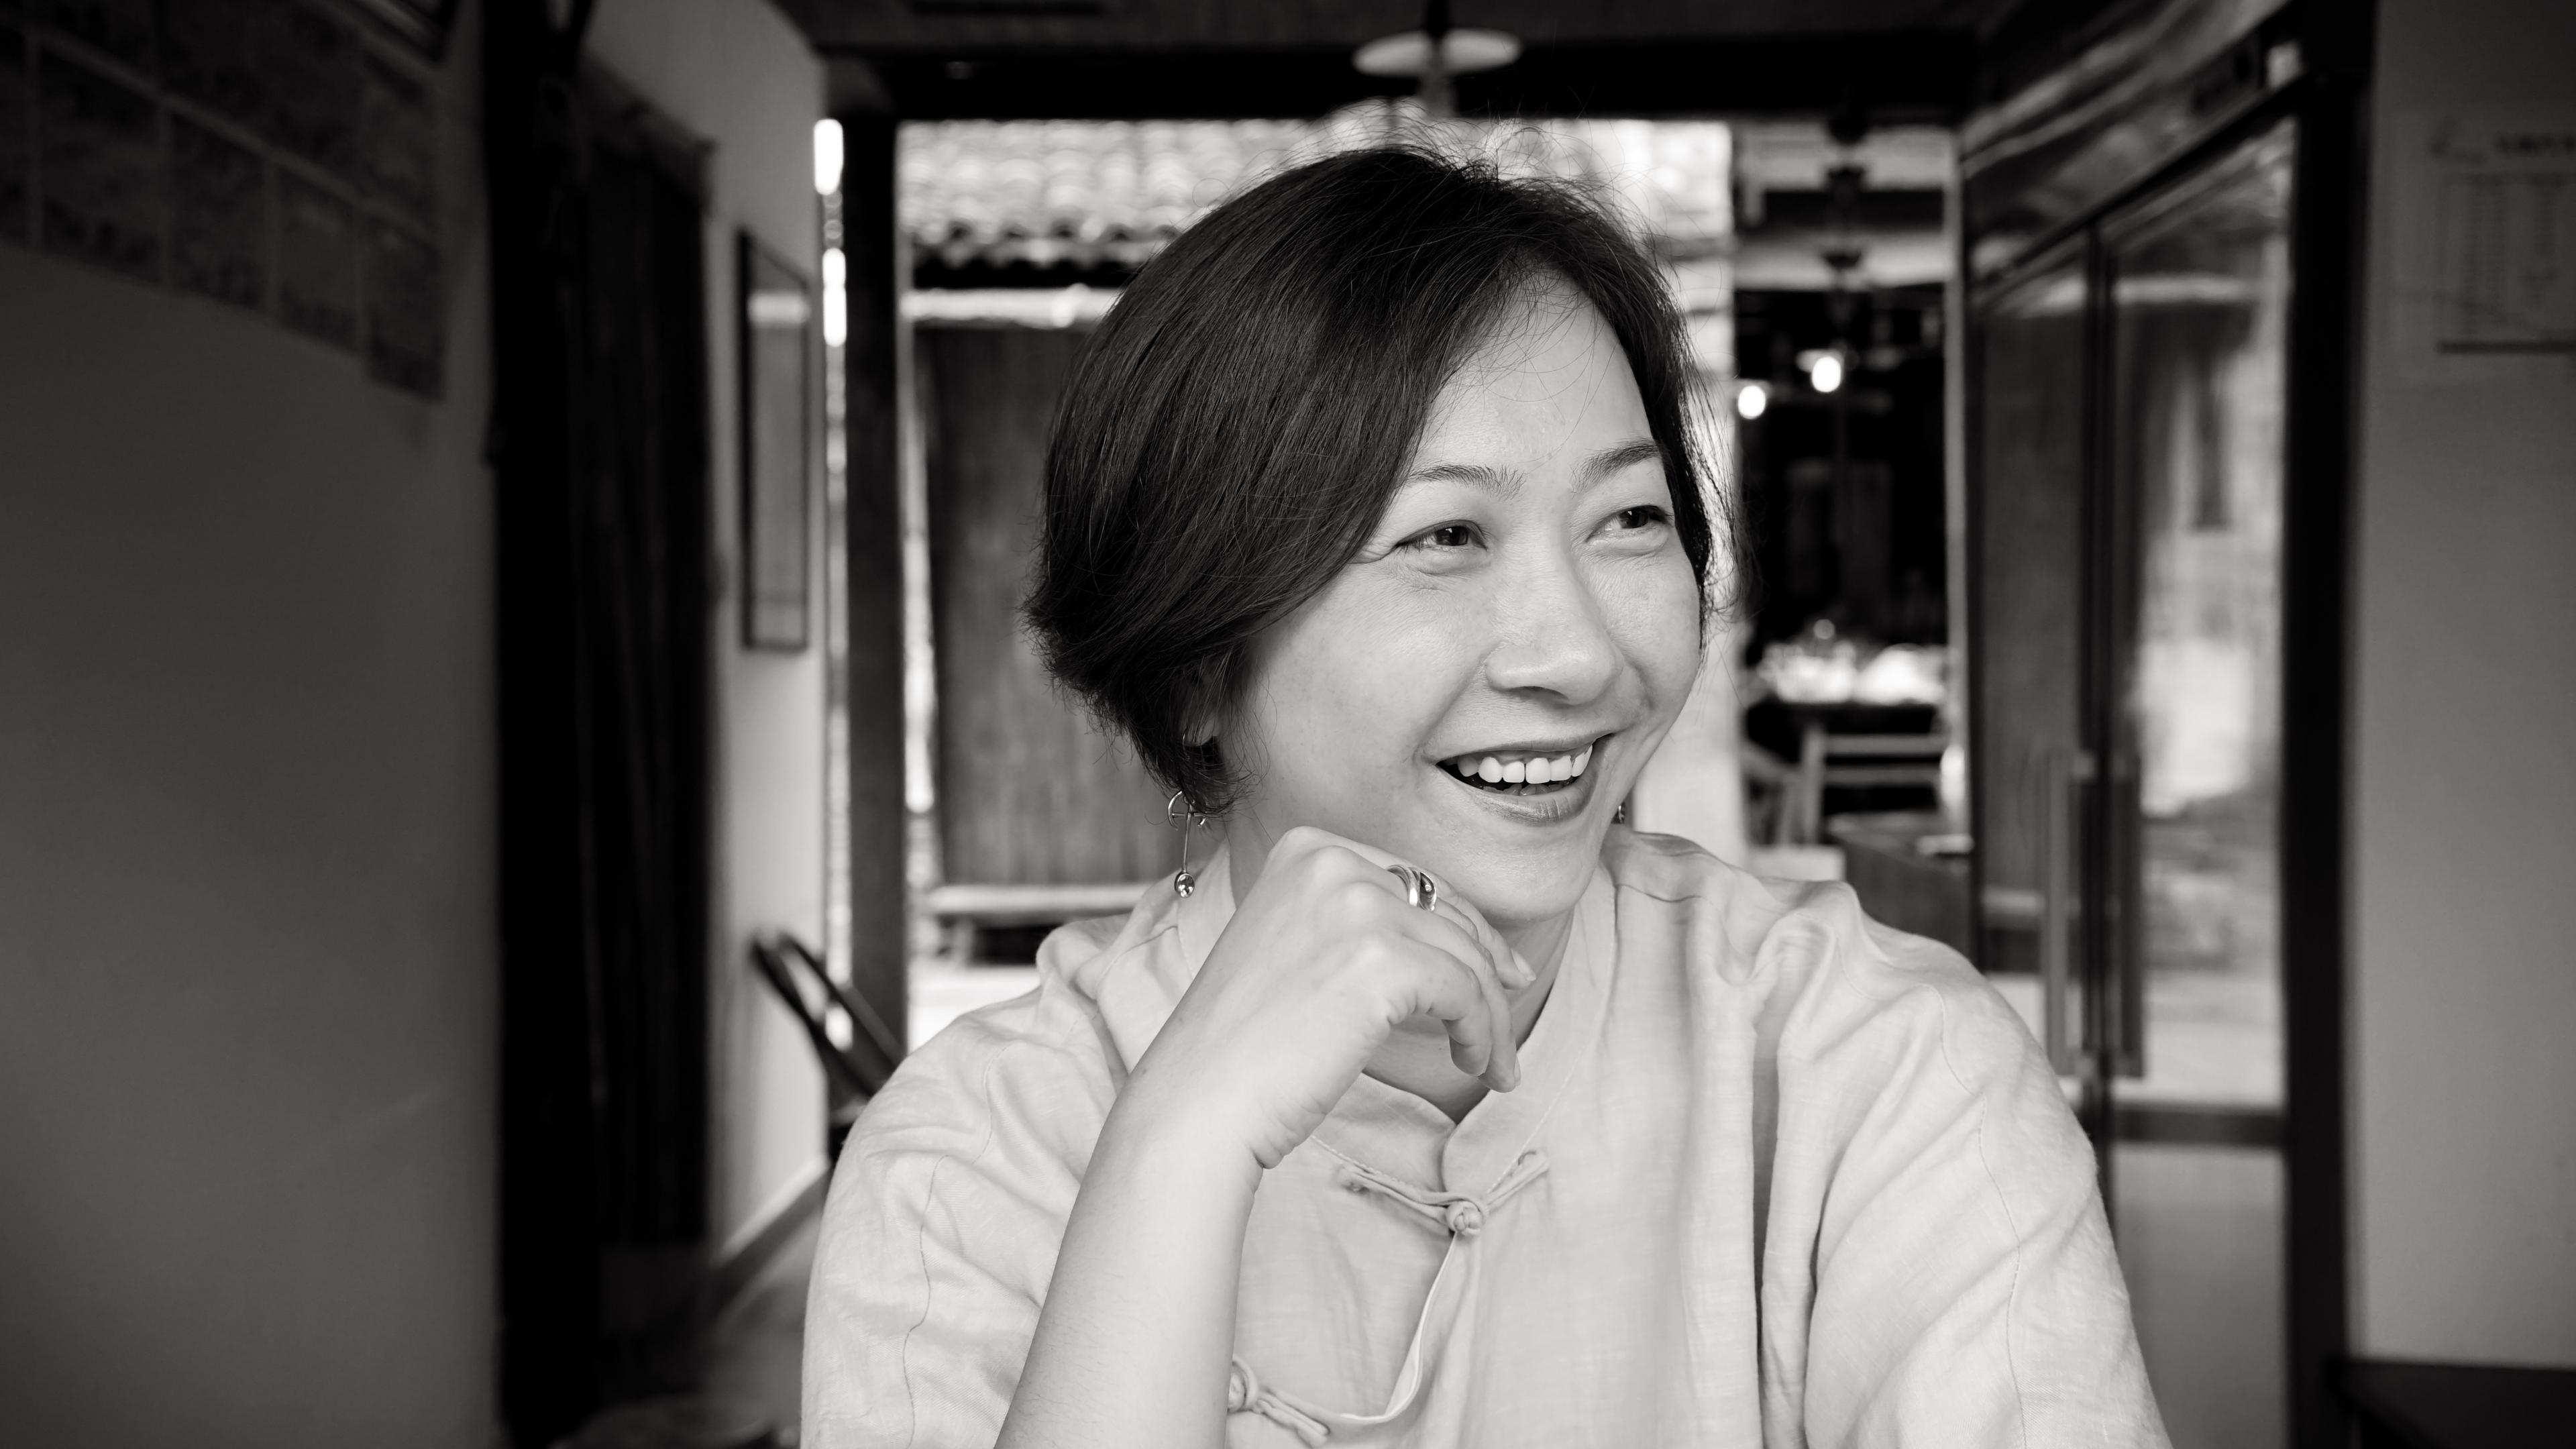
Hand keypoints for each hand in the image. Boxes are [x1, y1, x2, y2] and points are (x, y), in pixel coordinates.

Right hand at [1115, 825, 1534, 1170]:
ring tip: (1493, 1065)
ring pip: (1465, 956)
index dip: (1463, 928)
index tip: (1496, 969)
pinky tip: (1476, 1065)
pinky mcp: (1384, 958)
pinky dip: (1483, 1032)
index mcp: (1305, 849)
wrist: (1201, 1097)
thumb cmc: (1246, 1044)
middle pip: (1446, 913)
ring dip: (1489, 1015)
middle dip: (1486, 970)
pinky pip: (1466, 993)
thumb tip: (1461, 940)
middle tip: (1504, 1019)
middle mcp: (1331, 861)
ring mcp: (1356, 905)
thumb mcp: (1298, 948)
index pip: (1413, 882)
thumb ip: (1359, 926)